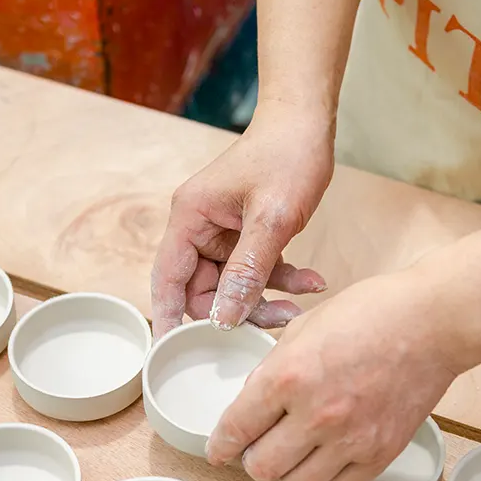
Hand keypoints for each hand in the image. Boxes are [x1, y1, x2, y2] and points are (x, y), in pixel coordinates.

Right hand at [151, 102, 334, 337]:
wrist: (308, 123)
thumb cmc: (286, 157)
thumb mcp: (270, 219)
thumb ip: (247, 271)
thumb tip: (222, 319)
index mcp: (189, 219)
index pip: (169, 280)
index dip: (169, 319)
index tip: (173, 356)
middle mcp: (200, 228)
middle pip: (205, 290)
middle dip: (239, 311)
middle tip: (278, 322)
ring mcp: (225, 233)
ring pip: (235, 286)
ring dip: (268, 298)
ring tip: (302, 303)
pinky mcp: (248, 236)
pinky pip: (257, 272)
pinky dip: (282, 280)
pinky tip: (311, 281)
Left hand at [205, 264, 480, 480]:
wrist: (433, 322)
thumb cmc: (374, 312)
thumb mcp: (306, 325)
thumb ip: (275, 365)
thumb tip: (255, 398)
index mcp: (288, 376)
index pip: (235, 429)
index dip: (220, 445)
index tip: (219, 450)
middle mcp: (315, 415)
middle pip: (261, 468)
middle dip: (252, 458)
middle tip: (259, 445)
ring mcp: (351, 439)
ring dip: (289, 469)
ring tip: (296, 449)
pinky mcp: (381, 453)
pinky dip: (328, 474)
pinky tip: (329, 452)